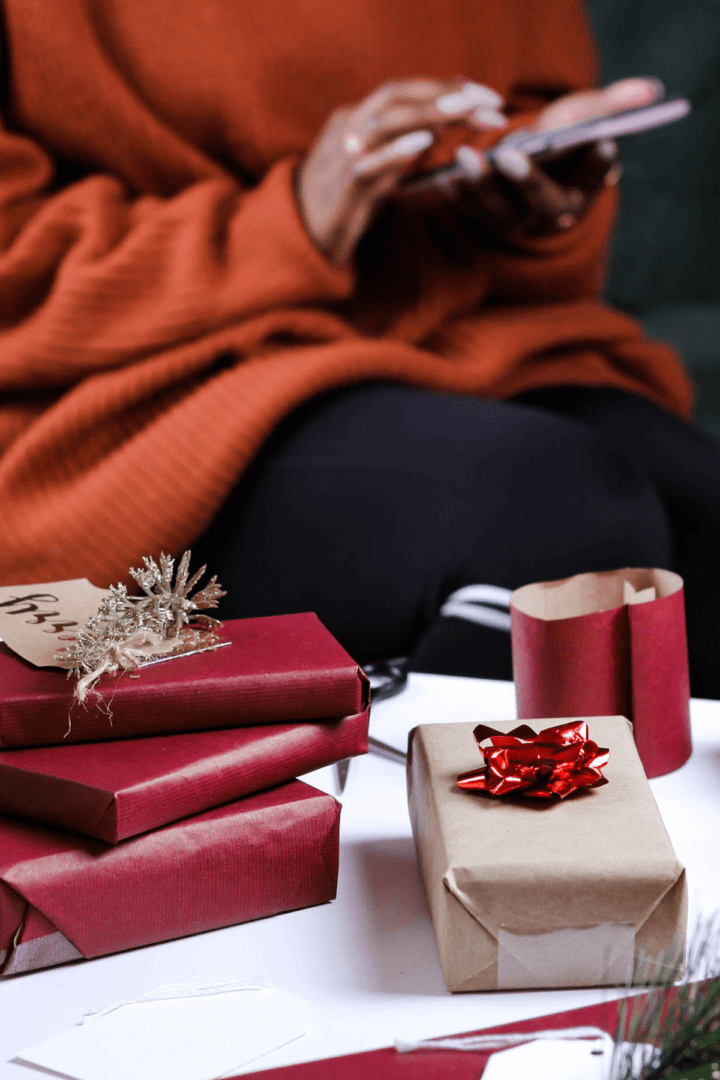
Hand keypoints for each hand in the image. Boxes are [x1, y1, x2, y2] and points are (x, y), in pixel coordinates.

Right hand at [297, 77, 507, 265]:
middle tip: (489, 101)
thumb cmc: (341, 207)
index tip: (484, 94)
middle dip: (445, 94)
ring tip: (464, 110)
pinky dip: (398, 149)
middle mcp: (347, 129)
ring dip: (429, 113)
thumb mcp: (375, 171)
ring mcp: (341, 156)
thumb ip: (400, 148)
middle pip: (397, 95)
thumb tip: (438, 127)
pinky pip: (370, 162)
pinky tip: (425, 142)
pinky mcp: (341, 189)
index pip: (403, 91)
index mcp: (355, 120)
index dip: (444, 87)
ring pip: (385, 120)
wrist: (299, 242)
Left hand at [441, 77, 662, 240]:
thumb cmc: (559, 138)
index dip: (598, 164)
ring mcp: (515, 222)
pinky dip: (456, 192)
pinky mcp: (483, 219)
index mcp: (582, 193)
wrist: (523, 163)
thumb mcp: (583, 119)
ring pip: (499, 211)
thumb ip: (610, 105)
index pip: (594, 180)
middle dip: (527, 180)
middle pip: (542, 203)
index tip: (602, 140)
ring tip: (465, 156)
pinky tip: (443, 172)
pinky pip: (468, 210)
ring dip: (481, 185)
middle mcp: (549, 216)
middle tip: (510, 155)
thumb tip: (650, 89)